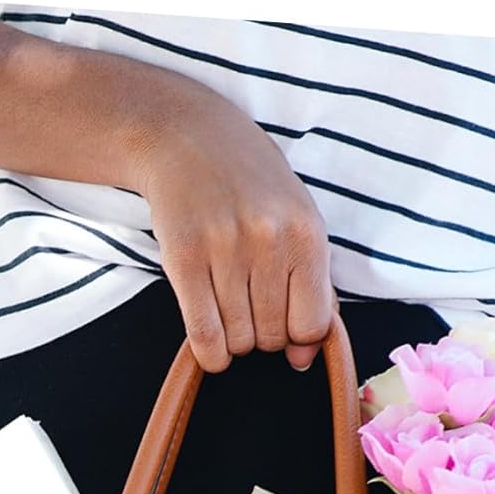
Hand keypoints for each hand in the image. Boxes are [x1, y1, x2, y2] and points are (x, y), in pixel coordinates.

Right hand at [132, 91, 333, 374]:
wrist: (187, 138)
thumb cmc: (249, 183)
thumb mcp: (296, 218)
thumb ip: (310, 282)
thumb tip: (303, 355)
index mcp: (306, 232)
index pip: (311, 324)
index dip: (298, 341)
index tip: (284, 329)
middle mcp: (268, 240)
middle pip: (272, 336)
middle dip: (262, 337)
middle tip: (250, 311)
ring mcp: (224, 248)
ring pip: (238, 339)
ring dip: (233, 342)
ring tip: (228, 313)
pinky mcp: (183, 257)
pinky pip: (203, 334)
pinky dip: (209, 353)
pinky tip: (211, 346)